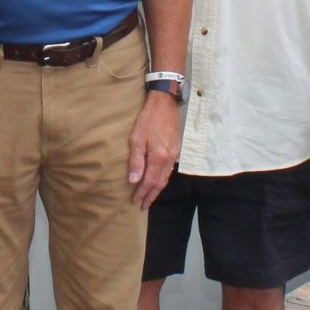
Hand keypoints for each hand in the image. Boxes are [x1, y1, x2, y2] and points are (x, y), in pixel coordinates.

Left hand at [127, 93, 180, 207]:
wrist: (165, 103)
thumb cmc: (148, 119)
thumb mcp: (137, 138)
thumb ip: (136, 161)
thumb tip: (134, 180)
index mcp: (159, 157)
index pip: (149, 181)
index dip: (142, 193)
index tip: (136, 201)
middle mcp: (169, 159)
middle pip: (160, 183)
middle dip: (151, 195)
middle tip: (143, 205)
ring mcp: (174, 154)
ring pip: (166, 177)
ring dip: (157, 188)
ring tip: (149, 196)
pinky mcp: (176, 149)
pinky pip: (169, 170)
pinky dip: (163, 178)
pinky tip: (157, 180)